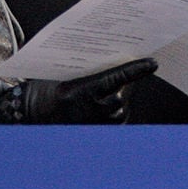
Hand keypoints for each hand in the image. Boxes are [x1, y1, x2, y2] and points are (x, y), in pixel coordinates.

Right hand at [0, 57, 156, 123]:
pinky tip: (111, 103)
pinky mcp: (96, 132)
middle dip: (127, 84)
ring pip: (121, 110)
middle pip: (123, 94)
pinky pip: (115, 122)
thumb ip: (94, 67)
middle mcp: (90, 109)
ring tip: (114, 90)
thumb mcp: (70, 72)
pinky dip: (117, 112)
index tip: (153, 62)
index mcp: (83, 90)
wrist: (34, 111)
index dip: (137, 69)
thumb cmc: (50, 87)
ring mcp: (94, 123)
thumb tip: (120, 56)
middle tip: (126, 73)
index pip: (118, 77)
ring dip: (123, 99)